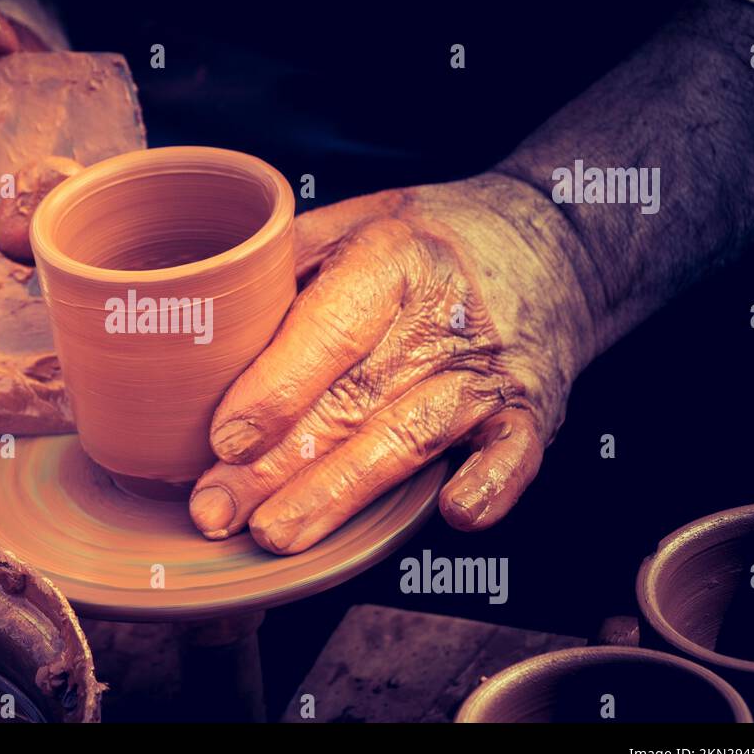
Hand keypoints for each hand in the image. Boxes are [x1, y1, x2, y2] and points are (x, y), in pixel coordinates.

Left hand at [188, 175, 595, 553]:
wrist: (549, 242)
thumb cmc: (428, 238)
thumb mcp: (355, 219)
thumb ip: (287, 265)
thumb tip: (203, 327)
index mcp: (392, 258)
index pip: (327, 331)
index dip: (274, 390)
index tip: (222, 440)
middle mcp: (443, 314)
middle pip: (351, 401)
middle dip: (278, 466)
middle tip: (216, 509)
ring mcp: (489, 368)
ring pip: (409, 438)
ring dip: (342, 493)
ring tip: (277, 534)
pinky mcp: (530, 410)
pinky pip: (515, 454)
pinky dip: (493, 486)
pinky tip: (455, 515)